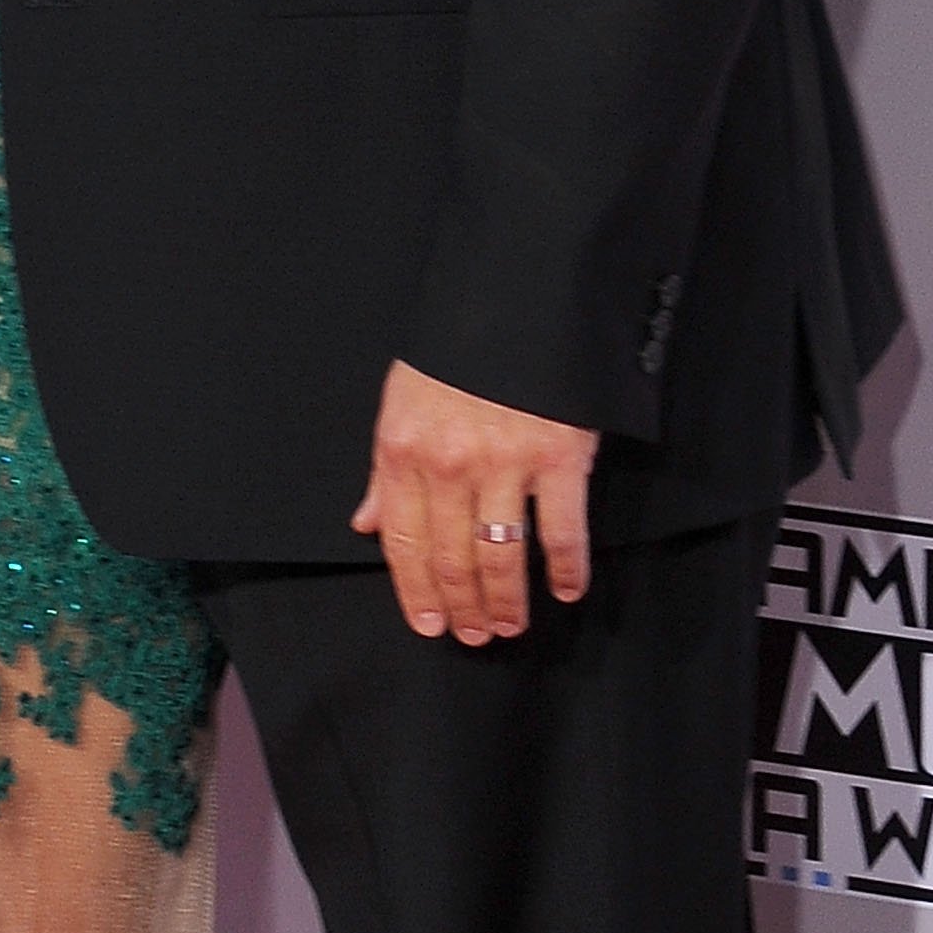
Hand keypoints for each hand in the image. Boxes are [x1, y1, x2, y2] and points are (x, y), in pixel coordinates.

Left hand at [351, 358, 598, 645]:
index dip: (414, 592)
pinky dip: (566, 570)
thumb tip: (365, 524)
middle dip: (463, 608)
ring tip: (511, 625)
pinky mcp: (559, 456)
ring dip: (506, 602)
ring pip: (500, 556)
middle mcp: (449, 463)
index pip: (402, 540)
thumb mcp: (402, 399)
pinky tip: (567, 591)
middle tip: (477, 636)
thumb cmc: (454, 351)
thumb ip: (384, 469)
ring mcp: (505, 462)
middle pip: (451, 559)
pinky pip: (561, 531)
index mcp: (403, 448)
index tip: (430, 625)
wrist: (514, 296)